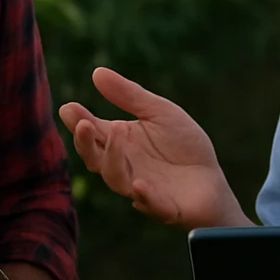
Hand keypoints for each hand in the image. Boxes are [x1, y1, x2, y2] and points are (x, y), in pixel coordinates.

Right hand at [57, 67, 246, 229]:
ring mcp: (141, 188)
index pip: (93, 132)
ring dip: (113, 159)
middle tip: (83, 124)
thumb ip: (129, 96)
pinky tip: (140, 185)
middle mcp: (124, 166)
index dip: (78, 121)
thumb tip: (97, 72)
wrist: (211, 178)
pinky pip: (151, 204)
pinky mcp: (165, 206)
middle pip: (95, 159)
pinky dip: (145, 197)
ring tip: (118, 131)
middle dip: (86, 143)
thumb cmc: (183, 144)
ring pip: (116, 180)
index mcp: (120, 142)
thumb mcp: (159, 112)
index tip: (68, 108)